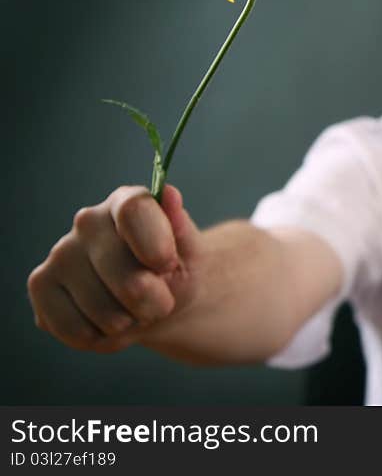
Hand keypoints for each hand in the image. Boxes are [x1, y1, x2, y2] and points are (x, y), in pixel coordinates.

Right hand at [28, 184, 201, 352]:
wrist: (154, 300)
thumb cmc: (173, 271)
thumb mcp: (190, 253)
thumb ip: (181, 228)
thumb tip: (169, 195)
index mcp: (127, 203)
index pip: (134, 210)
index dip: (156, 245)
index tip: (168, 266)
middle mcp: (88, 222)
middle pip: (125, 276)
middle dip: (153, 301)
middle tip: (161, 299)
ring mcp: (59, 253)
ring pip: (102, 311)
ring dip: (128, 322)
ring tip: (134, 309)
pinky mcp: (40, 286)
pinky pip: (77, 330)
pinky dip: (102, 337)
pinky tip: (108, 321)